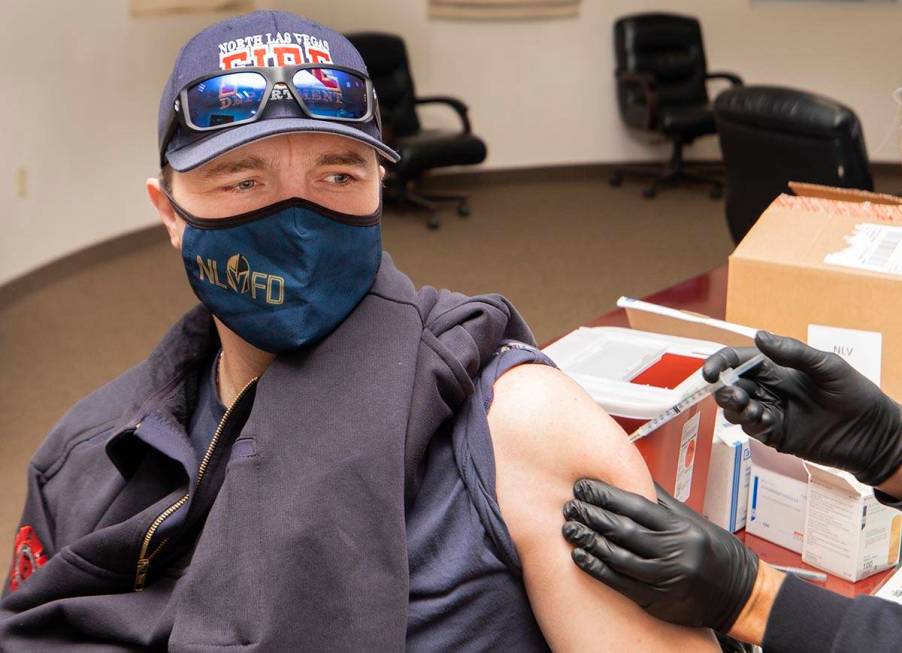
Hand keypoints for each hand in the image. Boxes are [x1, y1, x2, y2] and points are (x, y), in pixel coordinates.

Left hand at [562, 479, 757, 632]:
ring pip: (620, 557)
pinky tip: (581, 557)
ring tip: (570, 528)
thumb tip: (632, 476)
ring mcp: (667, 578)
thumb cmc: (716, 553)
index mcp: (683, 528)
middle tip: (570, 506)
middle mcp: (676, 552)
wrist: (743, 595)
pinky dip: (598, 569)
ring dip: (590, 541)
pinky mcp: (659, 601)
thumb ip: (661, 502)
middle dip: (593, 515)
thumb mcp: (694, 521)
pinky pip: (621, 583)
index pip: (636, 506)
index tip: (584, 486)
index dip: (606, 495)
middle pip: (625, 530)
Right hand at [703, 331, 901, 486]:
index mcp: (777, 367)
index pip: (738, 361)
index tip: (711, 372)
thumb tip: (760, 336)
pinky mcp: (775, 435)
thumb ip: (792, 352)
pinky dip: (752, 425)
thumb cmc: (855, 394)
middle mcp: (770, 389)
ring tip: (753, 410)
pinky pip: (751, 429)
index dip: (720, 364)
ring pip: (736, 409)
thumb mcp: (826, 366)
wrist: (872, 434)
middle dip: (725, 390)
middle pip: (730, 386)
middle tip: (735, 395)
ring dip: (736, 409)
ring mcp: (771, 412)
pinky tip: (767, 422)